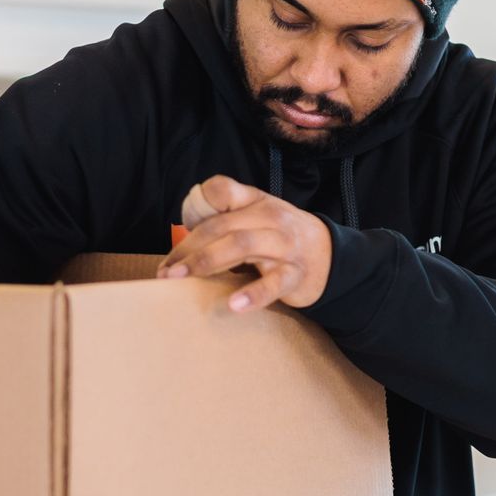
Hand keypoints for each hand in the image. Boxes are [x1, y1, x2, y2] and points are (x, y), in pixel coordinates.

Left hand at [158, 175, 332, 312]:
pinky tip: (234, 305)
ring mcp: (284, 245)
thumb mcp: (256, 218)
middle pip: (222, 226)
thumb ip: (224, 220)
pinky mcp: (295, 274)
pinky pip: (274, 284)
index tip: (178, 226)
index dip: (197, 203)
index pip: (222, 190)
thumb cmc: (279, 238)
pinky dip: (253, 294)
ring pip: (241, 246)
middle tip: (166, 271)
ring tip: (181, 279)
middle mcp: (270, 218)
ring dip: (207, 262)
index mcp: (255, 201)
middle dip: (189, 247)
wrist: (330, 257)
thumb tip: (181, 242)